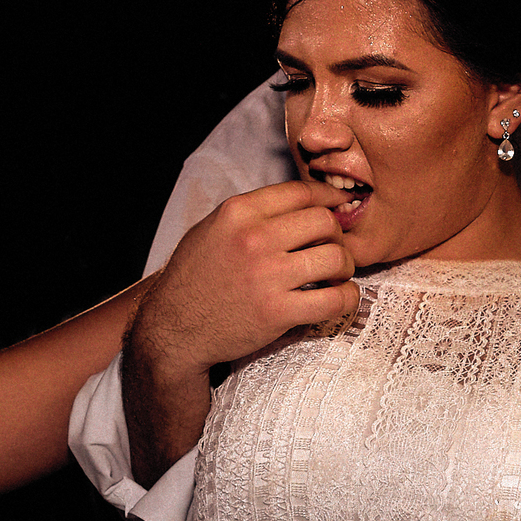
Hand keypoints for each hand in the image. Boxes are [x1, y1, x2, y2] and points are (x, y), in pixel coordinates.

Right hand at [123, 180, 359, 485]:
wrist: (173, 328)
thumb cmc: (194, 278)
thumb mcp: (213, 229)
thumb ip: (252, 213)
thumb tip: (300, 203)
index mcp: (239, 212)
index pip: (301, 191)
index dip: (327, 199)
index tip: (336, 209)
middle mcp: (254, 238)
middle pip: (324, 221)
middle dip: (337, 235)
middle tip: (331, 249)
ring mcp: (267, 276)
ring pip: (336, 258)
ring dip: (345, 267)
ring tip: (335, 276)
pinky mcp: (277, 312)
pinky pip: (334, 299)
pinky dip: (347, 298)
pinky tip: (340, 298)